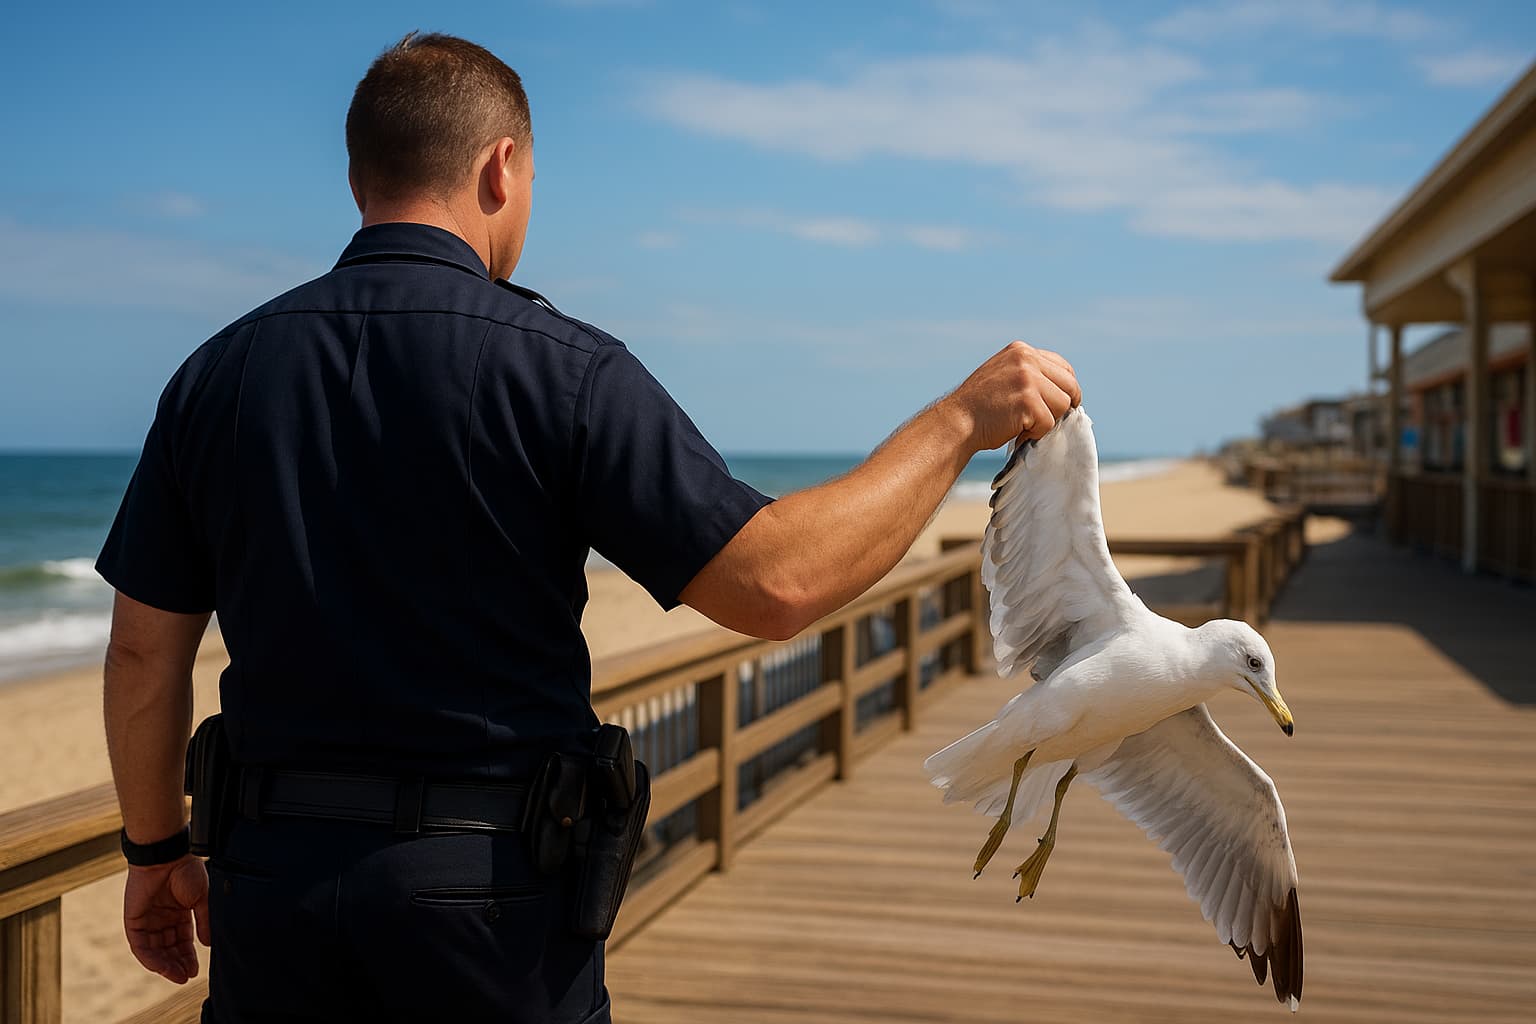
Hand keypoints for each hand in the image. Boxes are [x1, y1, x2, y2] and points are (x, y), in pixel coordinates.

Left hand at [123, 856, 209, 983]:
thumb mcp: (201, 898)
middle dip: (177, 964)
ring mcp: (147, 920)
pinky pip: (140, 945)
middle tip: (186, 976)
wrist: (167, 856)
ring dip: (165, 965)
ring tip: (177, 976)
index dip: (188, 956)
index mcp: (179, 912)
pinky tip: (162, 967)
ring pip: (155, 950)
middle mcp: (162, 919)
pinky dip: (150, 958)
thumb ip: (203, 921)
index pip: (183, 941)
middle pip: (168, 948)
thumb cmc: (186, 871)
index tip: (195, 971)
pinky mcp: (134, 921)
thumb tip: (208, 944)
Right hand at [944, 341, 1080, 450]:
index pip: (1063, 367)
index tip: (1057, 404)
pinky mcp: (1028, 401)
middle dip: (1062, 406)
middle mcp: (1026, 358)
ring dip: (1047, 421)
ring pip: (1063, 404)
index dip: (1065, 389)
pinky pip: (1049, 423)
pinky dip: (1035, 433)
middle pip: (1069, 385)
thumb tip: (1063, 391)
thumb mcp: (1004, 376)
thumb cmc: (980, 408)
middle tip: (1045, 420)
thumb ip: (1029, 374)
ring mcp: (1027, 378)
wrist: (956, 422)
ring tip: (1023, 424)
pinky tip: (1016, 431)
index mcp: (1021, 350)